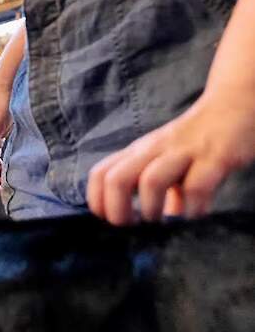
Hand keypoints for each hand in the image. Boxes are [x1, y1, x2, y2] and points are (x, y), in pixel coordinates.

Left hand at [88, 88, 254, 224]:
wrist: (233, 106)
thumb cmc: (194, 141)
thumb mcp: (165, 160)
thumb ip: (154, 189)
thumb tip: (157, 221)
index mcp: (138, 152)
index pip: (99, 174)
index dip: (97, 202)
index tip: (112, 221)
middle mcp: (154, 150)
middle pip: (116, 179)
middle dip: (117, 210)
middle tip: (133, 226)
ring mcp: (183, 152)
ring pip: (151, 180)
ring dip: (152, 209)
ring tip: (163, 221)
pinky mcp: (214, 157)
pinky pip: (197, 187)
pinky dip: (193, 209)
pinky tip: (197, 213)